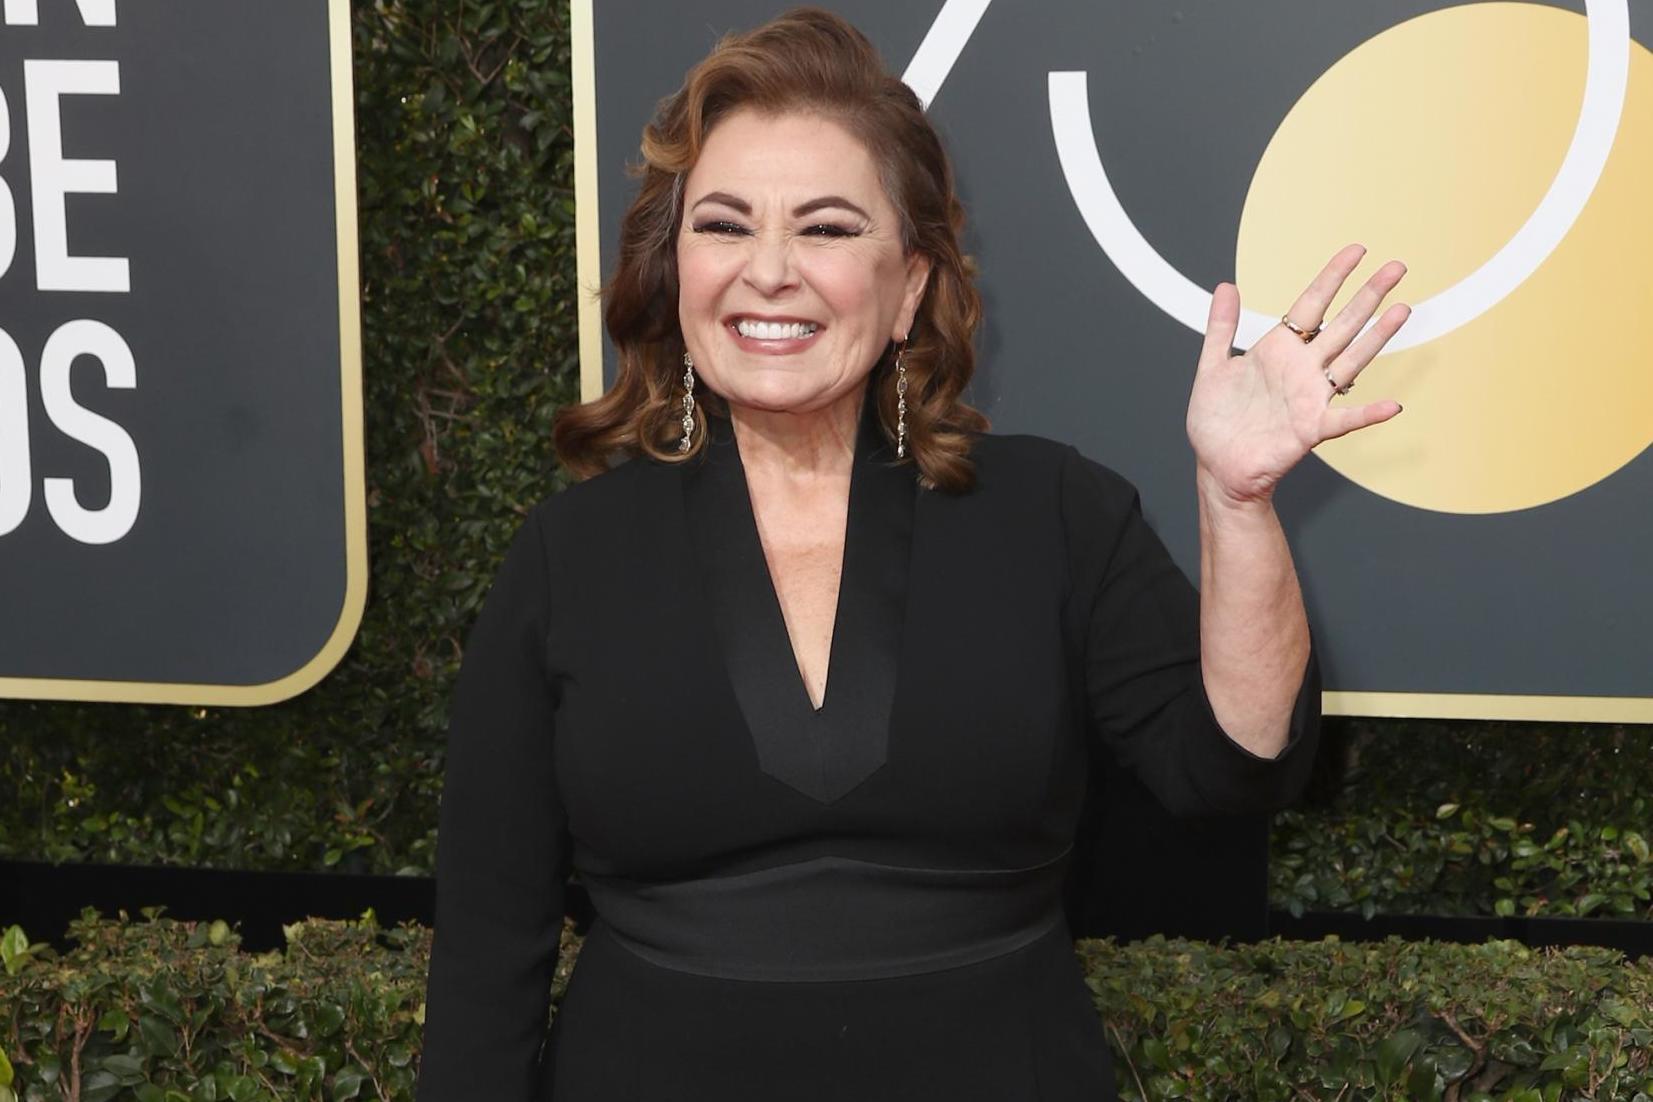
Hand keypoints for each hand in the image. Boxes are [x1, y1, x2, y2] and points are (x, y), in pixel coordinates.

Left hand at [1186, 243, 1410, 506]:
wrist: (1217, 466)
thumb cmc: (1216, 421)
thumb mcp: (1212, 367)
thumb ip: (1221, 327)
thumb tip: (1226, 285)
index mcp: (1277, 350)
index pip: (1311, 305)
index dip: (1333, 277)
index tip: (1357, 250)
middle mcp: (1300, 369)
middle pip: (1341, 325)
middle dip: (1367, 296)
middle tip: (1397, 267)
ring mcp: (1309, 397)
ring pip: (1350, 360)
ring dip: (1376, 337)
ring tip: (1402, 310)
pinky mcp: (1310, 428)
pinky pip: (1344, 420)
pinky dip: (1367, 414)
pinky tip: (1392, 405)